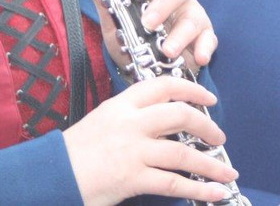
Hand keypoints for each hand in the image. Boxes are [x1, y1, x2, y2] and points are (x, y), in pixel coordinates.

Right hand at [63, 76, 237, 204]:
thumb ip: (130, 116)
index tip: (209, 98)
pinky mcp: (133, 178)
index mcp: (122, 105)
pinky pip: (173, 182)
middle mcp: (130, 123)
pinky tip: (214, 193)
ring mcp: (133, 150)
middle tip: (220, 137)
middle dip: (207, 126)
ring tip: (227, 170)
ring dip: (211, 163)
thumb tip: (161, 121)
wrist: (52, 174)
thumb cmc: (75, 150)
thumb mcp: (102, 120)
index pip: (163, 86)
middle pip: (179, 114)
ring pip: (182, 152)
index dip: (191, 90)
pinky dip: (199, 189)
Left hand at [77, 0, 217, 73]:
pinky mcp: (204, 35)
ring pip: (193, 14)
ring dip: (181, 33)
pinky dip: (205, 47)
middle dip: (163, 5)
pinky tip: (199, 58)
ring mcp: (191, 14)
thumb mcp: (113, 20)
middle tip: (148, 23)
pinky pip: (209, 38)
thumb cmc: (132, 37)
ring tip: (167, 50)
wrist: (144, 70)